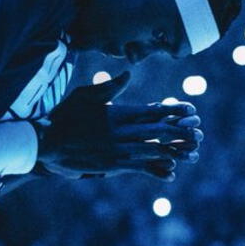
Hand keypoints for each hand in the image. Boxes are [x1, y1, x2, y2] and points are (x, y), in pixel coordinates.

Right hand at [34, 72, 202, 179]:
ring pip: (153, 150)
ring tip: (193, 152)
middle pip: (158, 131)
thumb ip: (110, 86)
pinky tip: (171, 173)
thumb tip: (129, 72)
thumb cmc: (64, 116)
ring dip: (174, 151)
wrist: (45, 141)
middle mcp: (122, 130)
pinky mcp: (112, 165)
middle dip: (180, 132)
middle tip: (199, 132)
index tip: (191, 110)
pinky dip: (157, 169)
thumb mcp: (86, 94)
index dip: (174, 111)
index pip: (152, 110)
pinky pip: (140, 168)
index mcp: (118, 112)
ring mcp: (118, 149)